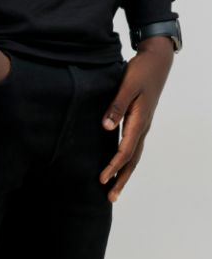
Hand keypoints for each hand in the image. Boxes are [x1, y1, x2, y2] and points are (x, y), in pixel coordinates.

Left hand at [99, 37, 174, 202]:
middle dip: (121, 178)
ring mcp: (143, 124)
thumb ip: (116, 106)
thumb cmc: (140, 71)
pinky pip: (134, 145)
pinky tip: (118, 163)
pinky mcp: (140, 120)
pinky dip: (126, 158)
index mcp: (139, 120)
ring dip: (124, 172)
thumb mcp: (126, 85)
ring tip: (114, 188)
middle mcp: (143, 126)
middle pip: (132, 160)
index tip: (102, 179)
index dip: (113, 166)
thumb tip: (105, 127)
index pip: (126, 150)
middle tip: (110, 197)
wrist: (156, 61)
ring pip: (134, 154)